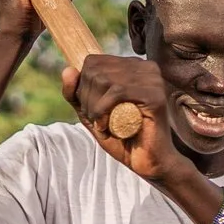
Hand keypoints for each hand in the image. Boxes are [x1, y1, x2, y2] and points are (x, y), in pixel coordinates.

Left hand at [63, 55, 192, 185]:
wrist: (147, 162)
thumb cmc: (121, 137)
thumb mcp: (91, 114)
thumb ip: (76, 93)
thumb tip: (67, 69)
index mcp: (132, 66)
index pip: (92, 62)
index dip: (83, 87)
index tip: (91, 110)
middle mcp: (144, 67)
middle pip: (95, 70)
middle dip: (87, 99)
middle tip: (96, 120)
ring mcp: (152, 79)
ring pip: (103, 79)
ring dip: (94, 107)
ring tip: (102, 125)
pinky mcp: (155, 95)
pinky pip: (117, 91)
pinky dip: (103, 110)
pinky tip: (106, 126)